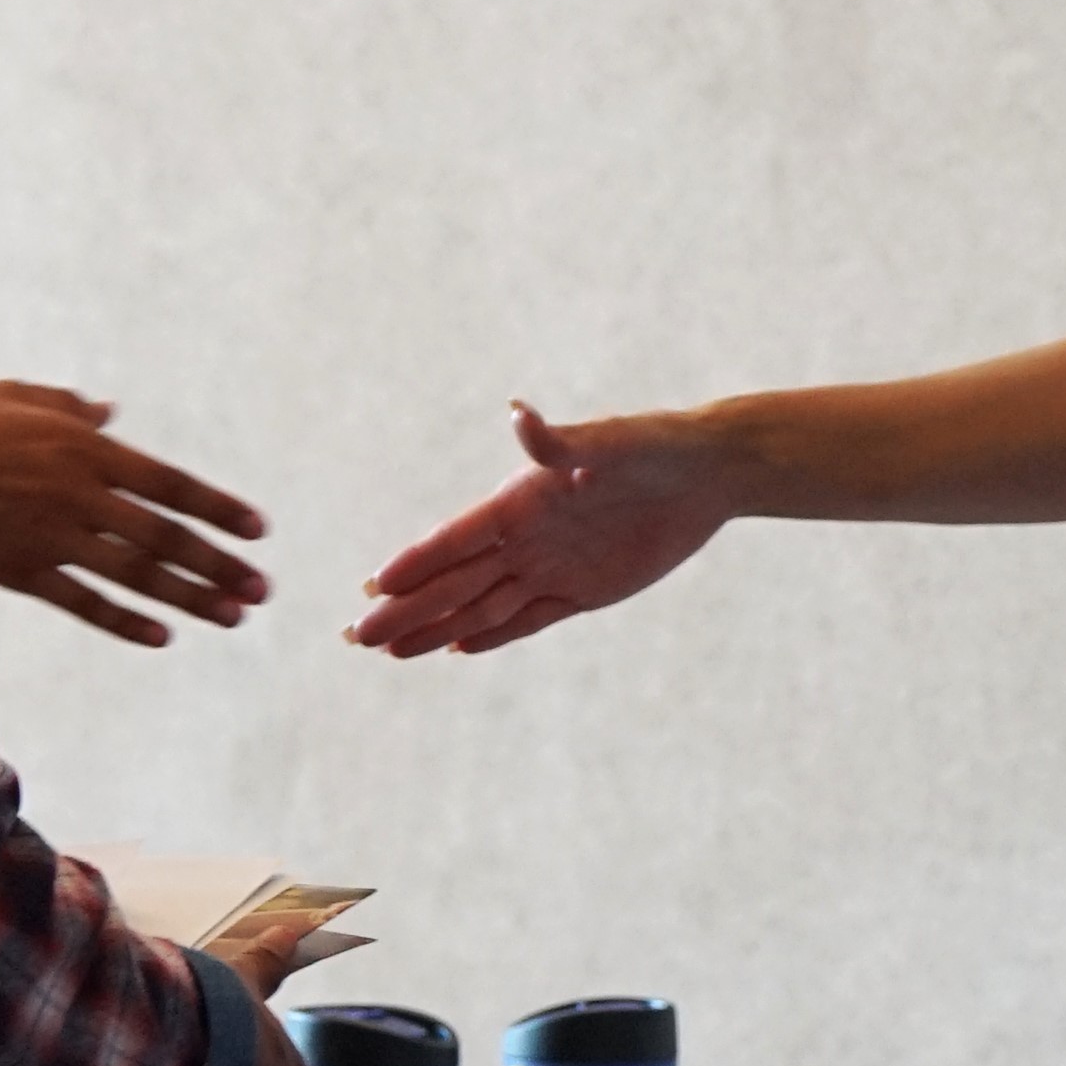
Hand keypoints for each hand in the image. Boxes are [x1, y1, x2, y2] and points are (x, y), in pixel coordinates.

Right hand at [0, 382, 269, 644]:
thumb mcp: (14, 394)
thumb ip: (68, 406)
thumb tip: (109, 413)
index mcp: (85, 449)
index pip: (169, 483)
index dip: (216, 507)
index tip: (258, 531)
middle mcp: (80, 495)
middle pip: (165, 536)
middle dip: (218, 563)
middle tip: (262, 588)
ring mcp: (54, 537)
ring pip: (136, 573)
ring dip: (189, 596)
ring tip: (232, 616)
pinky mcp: (23, 571)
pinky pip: (84, 602)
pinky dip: (125, 621)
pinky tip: (162, 636)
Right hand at [349, 402, 730, 654]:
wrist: (709, 471)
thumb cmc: (657, 447)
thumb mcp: (609, 444)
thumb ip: (557, 441)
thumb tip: (516, 414)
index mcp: (522, 500)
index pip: (456, 539)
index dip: (415, 564)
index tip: (373, 586)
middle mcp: (527, 536)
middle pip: (455, 581)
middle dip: (405, 609)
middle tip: (355, 636)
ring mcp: (553, 565)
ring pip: (482, 606)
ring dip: (435, 627)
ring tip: (388, 651)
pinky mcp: (584, 590)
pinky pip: (529, 619)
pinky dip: (494, 634)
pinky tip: (456, 646)